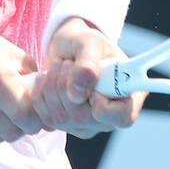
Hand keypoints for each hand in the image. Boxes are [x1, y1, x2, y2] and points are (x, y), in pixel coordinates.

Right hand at [0, 23, 46, 147]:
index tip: (36, 116)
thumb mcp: (11, 53)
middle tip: (21, 117)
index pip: (23, 115)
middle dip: (22, 128)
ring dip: (4, 131)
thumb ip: (32, 78)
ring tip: (3, 115)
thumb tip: (49, 104)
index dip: (35, 121)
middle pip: (11, 132)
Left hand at [28, 17, 146, 138]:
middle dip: (67, 85)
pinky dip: (40, 92)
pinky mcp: (65, 126)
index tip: (94, 84)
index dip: (104, 104)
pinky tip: (48, 78)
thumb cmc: (87, 44)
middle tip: (69, 64)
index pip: (123, 117)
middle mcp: (109, 117)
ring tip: (60, 66)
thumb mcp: (90, 42)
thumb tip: (77, 94)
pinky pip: (44, 117)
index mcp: (128, 96)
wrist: (69, 49)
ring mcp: (86, 125)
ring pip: (60, 118)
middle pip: (83, 119)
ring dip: (52, 85)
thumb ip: (88, 65)